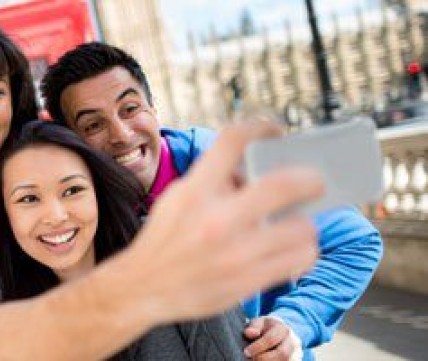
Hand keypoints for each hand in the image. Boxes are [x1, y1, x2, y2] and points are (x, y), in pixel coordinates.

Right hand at [129, 122, 321, 322]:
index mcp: (195, 193)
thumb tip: (253, 169)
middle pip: (285, 183)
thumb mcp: (177, 199)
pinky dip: (303, 250)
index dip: (261, 127)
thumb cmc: (163, 241)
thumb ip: (213, 180)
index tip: (274, 132)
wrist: (144, 288)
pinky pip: (300, 259)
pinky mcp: (247, 282)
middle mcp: (217, 220)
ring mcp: (235, 254)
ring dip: (305, 222)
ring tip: (297, 223)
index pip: (234, 140)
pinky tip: (291, 248)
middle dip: (310, 178)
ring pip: (303, 227)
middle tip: (315, 181)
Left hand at [244, 317, 300, 360]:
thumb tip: (249, 333)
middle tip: (252, 359)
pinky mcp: (296, 360)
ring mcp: (297, 353)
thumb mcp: (260, 322)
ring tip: (256, 360)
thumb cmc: (267, 328)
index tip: (246, 352)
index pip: (271, 339)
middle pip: (282, 354)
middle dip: (264, 358)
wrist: (283, 332)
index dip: (257, 347)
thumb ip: (254, 326)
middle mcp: (293, 341)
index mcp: (283, 329)